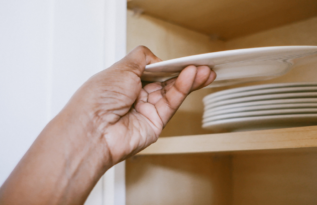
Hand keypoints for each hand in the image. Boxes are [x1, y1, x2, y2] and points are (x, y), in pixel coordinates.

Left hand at [65, 46, 215, 163]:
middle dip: (183, 73)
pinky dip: (182, 89)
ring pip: (171, 92)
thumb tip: (158, 59)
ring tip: (204, 70)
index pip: (153, 70)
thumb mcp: (122, 67)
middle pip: (165, 82)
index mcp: (124, 81)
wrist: (93, 129)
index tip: (183, 59)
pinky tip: (191, 77)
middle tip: (201, 65)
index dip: (168, 65)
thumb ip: (142, 58)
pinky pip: (171, 103)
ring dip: (188, 80)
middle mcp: (135, 96)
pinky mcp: (155, 123)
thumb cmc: (98, 98)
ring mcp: (145, 110)